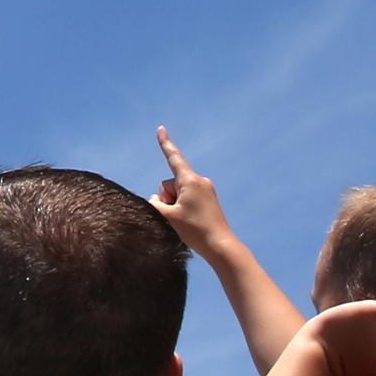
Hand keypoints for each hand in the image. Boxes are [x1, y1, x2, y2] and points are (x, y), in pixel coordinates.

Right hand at [151, 126, 238, 258]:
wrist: (220, 246)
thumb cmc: (195, 230)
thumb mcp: (168, 216)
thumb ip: (155, 203)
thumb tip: (156, 200)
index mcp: (190, 181)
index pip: (173, 157)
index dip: (165, 143)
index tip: (161, 128)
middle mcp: (200, 181)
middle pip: (170, 184)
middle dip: (167, 198)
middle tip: (177, 216)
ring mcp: (205, 190)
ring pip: (177, 193)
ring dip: (174, 205)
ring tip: (185, 221)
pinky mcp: (208, 200)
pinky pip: (187, 198)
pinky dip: (183, 208)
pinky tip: (190, 222)